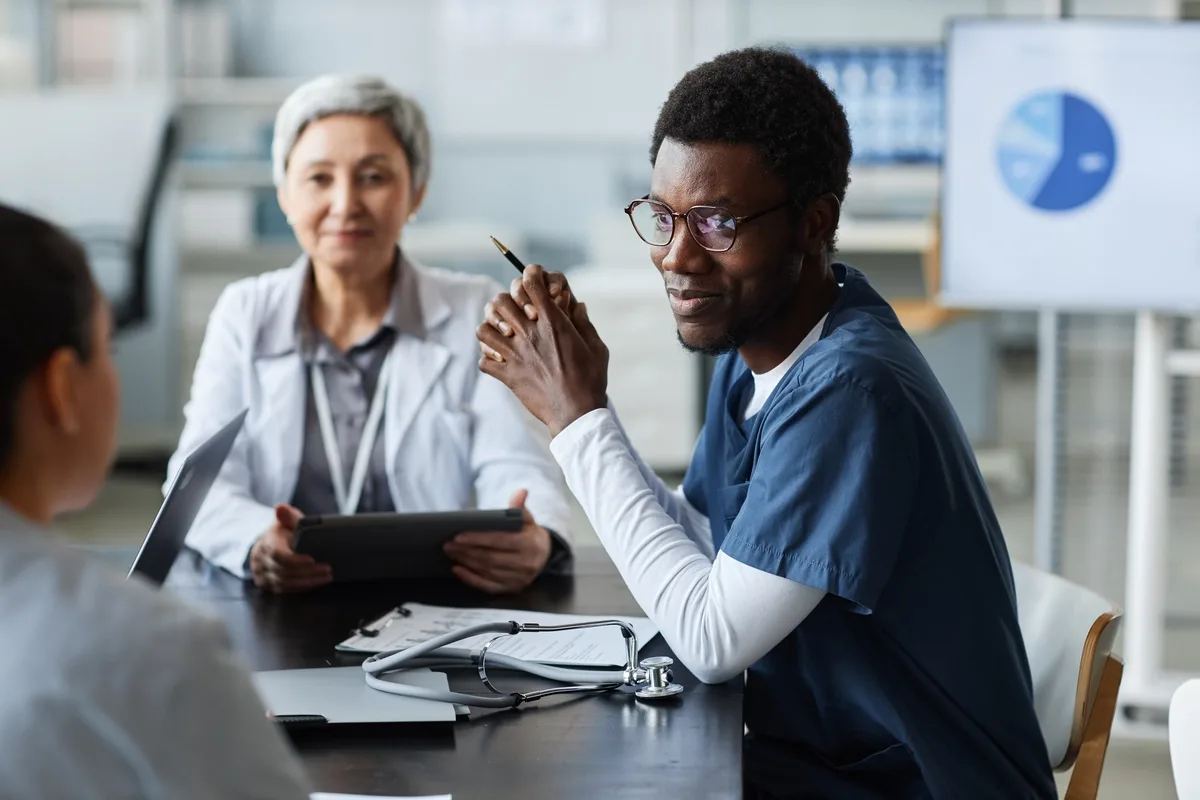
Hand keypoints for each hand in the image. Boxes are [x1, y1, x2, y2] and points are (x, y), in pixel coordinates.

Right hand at [249, 504, 332, 592]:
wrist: (266, 545)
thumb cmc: (281, 533)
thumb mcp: (286, 522)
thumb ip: (288, 516)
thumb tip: (280, 507)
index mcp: (266, 543)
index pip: (278, 555)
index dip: (296, 560)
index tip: (312, 559)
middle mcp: (261, 561)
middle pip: (284, 571)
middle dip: (308, 571)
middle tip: (328, 568)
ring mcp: (262, 575)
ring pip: (284, 583)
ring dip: (308, 581)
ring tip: (327, 576)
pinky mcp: (267, 585)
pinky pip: (284, 590)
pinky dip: (302, 587)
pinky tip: (317, 583)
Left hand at [443, 489, 551, 593]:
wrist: (544, 555)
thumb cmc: (530, 534)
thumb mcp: (528, 519)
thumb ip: (520, 507)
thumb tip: (521, 492)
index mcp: (530, 544)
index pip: (501, 541)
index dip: (478, 539)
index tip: (459, 536)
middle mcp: (526, 564)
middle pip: (491, 558)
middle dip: (467, 551)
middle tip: (449, 544)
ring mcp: (519, 579)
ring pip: (488, 572)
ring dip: (467, 562)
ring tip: (452, 553)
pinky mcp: (512, 589)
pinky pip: (488, 586)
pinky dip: (471, 579)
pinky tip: (458, 570)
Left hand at [475, 264, 608, 435]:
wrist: (577, 413)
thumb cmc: (591, 380)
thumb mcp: (596, 348)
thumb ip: (584, 323)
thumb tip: (577, 305)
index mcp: (553, 323)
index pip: (531, 283)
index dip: (530, 275)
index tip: (533, 281)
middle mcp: (530, 334)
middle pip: (501, 300)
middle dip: (507, 301)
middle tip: (516, 312)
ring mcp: (516, 355)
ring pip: (484, 328)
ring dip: (491, 328)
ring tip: (503, 335)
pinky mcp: (508, 376)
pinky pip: (484, 360)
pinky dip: (489, 358)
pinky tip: (501, 360)